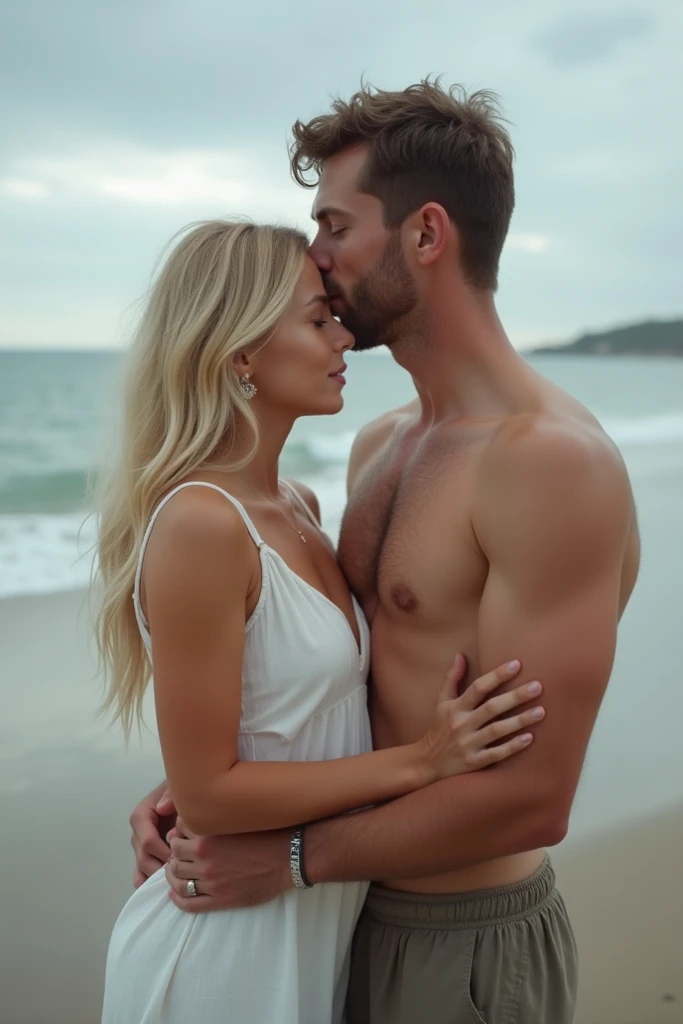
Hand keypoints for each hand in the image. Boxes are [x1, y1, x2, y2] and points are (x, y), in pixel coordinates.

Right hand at [130, 783, 176, 887]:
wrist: (181, 793)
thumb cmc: (179, 792)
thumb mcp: (176, 789)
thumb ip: (170, 796)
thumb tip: (161, 808)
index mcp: (141, 816)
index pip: (149, 842)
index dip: (165, 854)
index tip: (182, 859)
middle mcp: (137, 833)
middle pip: (144, 859)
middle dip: (161, 869)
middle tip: (181, 876)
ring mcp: (139, 845)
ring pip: (143, 868)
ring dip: (157, 878)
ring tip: (176, 884)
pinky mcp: (145, 853)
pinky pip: (142, 872)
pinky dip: (150, 882)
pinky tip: (163, 891)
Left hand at [165, 819, 291, 912]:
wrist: (288, 858)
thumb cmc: (265, 834)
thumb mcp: (236, 820)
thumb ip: (213, 821)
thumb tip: (190, 825)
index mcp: (208, 837)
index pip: (177, 834)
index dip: (177, 834)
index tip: (181, 835)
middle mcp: (205, 860)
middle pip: (174, 858)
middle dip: (173, 855)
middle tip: (178, 854)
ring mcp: (211, 882)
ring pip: (179, 881)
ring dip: (172, 876)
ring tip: (175, 872)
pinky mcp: (220, 900)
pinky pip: (189, 903)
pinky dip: (177, 899)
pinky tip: (175, 894)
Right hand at [418, 656, 543, 781]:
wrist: (428, 762)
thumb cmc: (440, 727)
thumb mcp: (442, 702)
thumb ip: (453, 678)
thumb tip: (461, 655)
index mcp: (455, 708)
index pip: (478, 688)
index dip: (497, 675)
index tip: (516, 664)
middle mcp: (462, 724)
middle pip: (491, 708)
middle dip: (515, 696)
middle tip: (538, 686)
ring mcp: (468, 744)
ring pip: (497, 730)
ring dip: (520, 721)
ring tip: (541, 711)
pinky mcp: (474, 762)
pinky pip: (496, 753)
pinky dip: (512, 746)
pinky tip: (529, 738)